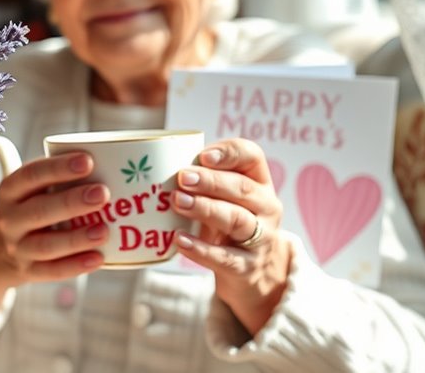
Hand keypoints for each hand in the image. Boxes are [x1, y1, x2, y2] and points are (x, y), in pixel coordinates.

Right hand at [0, 152, 109, 333]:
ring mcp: (17, 248)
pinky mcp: (27, 272)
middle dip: (72, 202)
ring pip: (46, 245)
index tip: (87, 161)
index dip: (58, 168)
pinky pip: (52, 271)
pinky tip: (99, 258)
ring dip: (76, 239)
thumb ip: (51, 174)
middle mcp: (9, 219)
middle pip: (39, 211)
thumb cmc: (24, 211)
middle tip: (103, 194)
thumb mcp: (24, 190)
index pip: (31, 175)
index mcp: (10, 191)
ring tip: (104, 230)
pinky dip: (76, 265)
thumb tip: (101, 156)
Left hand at [172, 138, 291, 334]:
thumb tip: (158, 167)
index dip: (229, 153)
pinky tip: (180, 240)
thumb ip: (202, 182)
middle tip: (182, 178)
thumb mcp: (223, 199)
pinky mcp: (247, 267)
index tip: (203, 155)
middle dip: (211, 181)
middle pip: (242, 188)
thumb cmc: (228, 222)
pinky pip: (225, 257)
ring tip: (178, 203)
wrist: (252, 272)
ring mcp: (261, 238)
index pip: (252, 156)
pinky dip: (201, 249)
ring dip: (206, 209)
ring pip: (237, 220)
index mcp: (259, 182)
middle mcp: (266, 207)